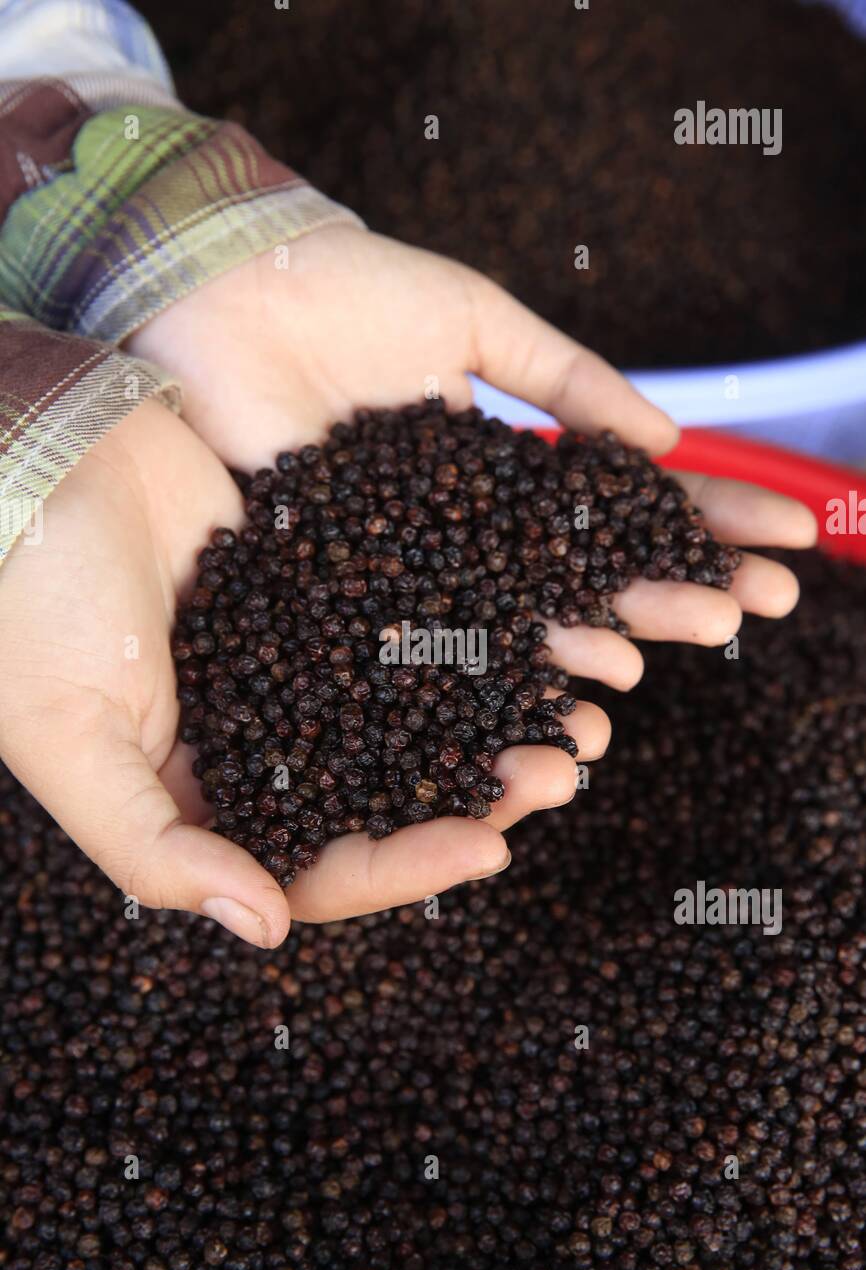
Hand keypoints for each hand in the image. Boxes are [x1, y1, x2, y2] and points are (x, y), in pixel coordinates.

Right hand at [0, 400, 607, 938]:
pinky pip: (403, 625)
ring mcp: (290, 664)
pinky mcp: (314, 589)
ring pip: (410, 711)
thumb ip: (154, 849)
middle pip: (386, 793)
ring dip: (490, 715)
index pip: (318, 866)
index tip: (492, 847)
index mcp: (201, 802)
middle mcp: (256, 744)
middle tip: (562, 767)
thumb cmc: (24, 602)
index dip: (405, 865)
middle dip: (475, 791)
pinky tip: (532, 630)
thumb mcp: (70, 741)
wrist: (27, 452)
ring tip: (576, 706)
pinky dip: (463, 632)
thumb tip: (263, 928)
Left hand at [129, 224, 817, 697]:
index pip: (619, 506)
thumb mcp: (474, 320)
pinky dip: (507, 667)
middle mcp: (468, 534)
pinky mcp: (352, 596)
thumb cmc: (347, 294)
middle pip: (586, 573)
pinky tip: (574, 684)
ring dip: (612, 633)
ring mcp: (415, 572)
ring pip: (526, 619)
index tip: (783, 538)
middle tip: (759, 609)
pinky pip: (438, 642)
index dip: (700, 522)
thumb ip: (566, 379)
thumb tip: (665, 437)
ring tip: (684, 643)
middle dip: (676, 588)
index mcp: (502, 471)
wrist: (227, 294)